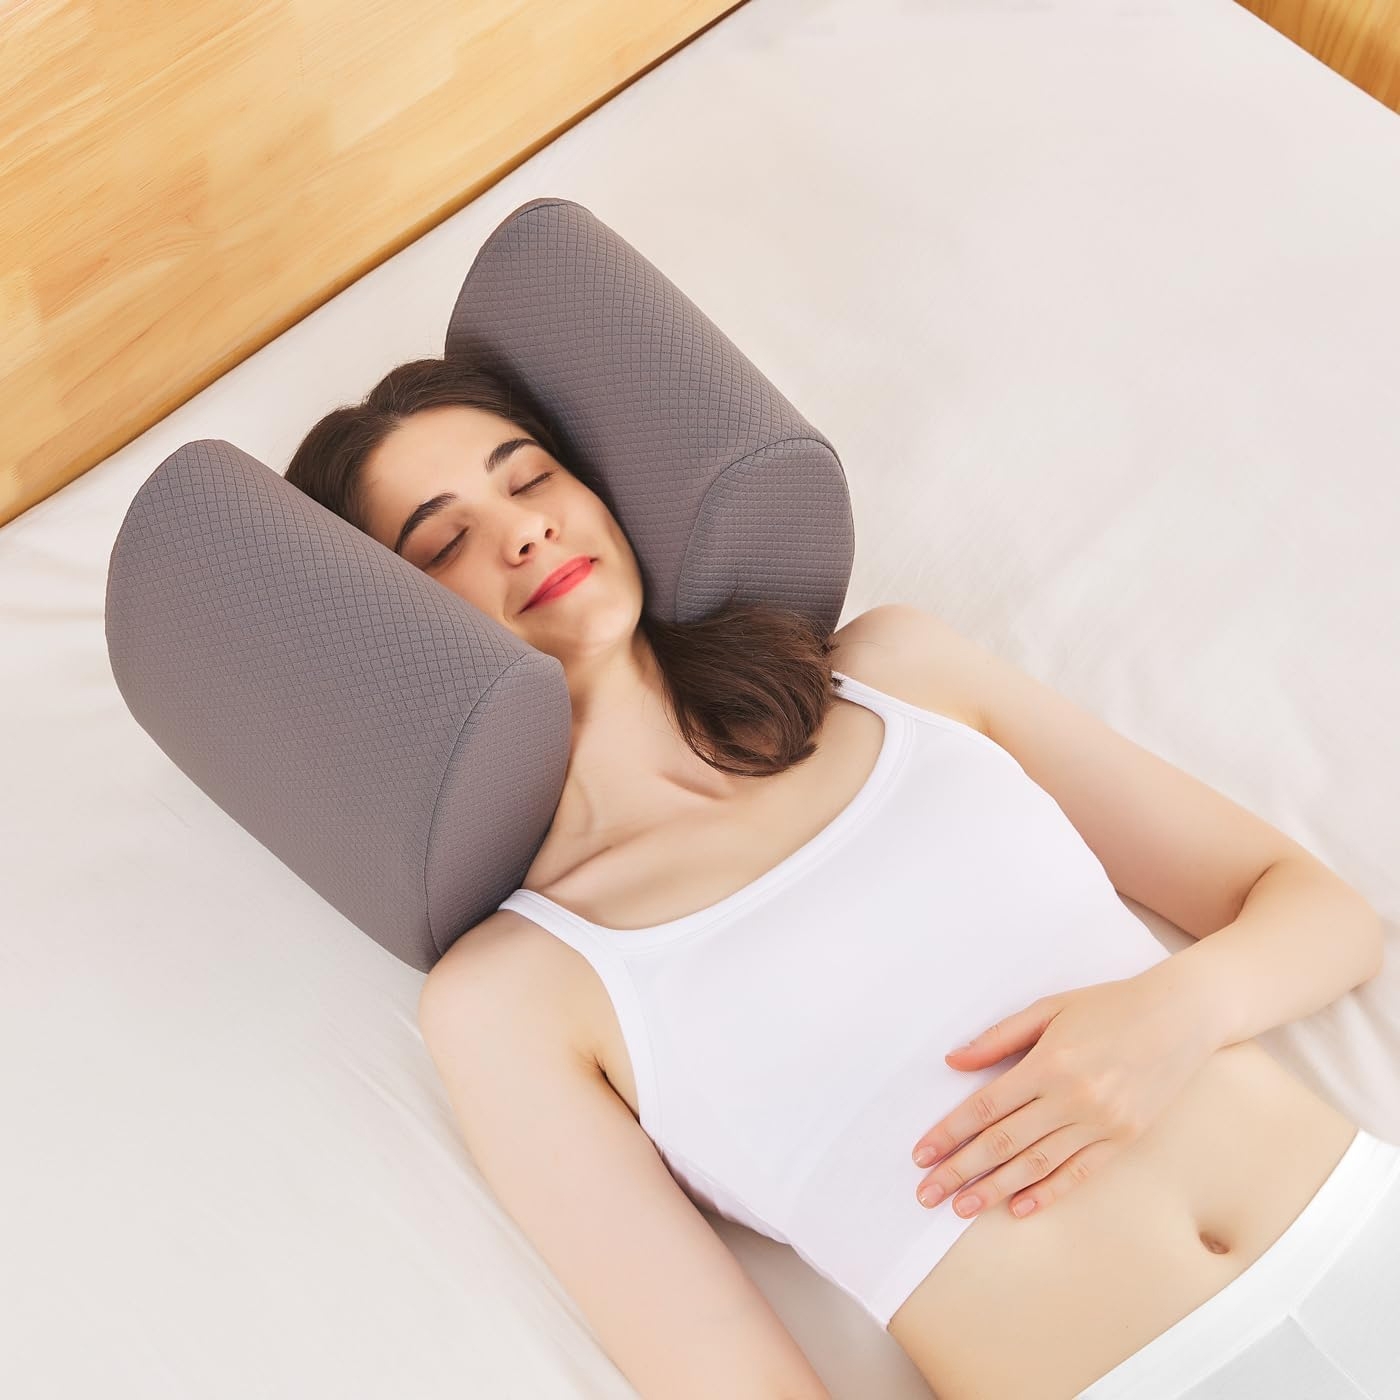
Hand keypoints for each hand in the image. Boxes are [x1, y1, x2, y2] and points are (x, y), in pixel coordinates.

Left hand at [909, 972, 1215, 1220]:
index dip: (949, 1133)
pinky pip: (1079, 1173)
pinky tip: (1019, 1208)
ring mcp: (1102, 1123)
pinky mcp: (1125, 1139)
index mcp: (1049, 1063)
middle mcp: (1074, 1098)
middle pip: (1004, 1143)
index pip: (986, 1107)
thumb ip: (999, 1038)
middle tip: (928, 1193)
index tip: (921, 1154)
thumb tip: (954, 1062)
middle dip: (961, 1171)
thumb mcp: (1049, 1008)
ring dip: (996, 1189)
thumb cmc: (1109, 1006)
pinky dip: (1048, 1193)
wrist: (1181, 1017)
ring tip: (962, 1207)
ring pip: (1037, 1165)